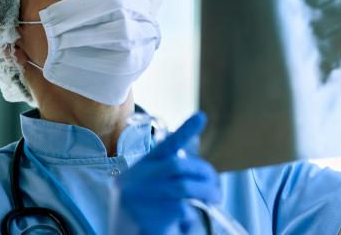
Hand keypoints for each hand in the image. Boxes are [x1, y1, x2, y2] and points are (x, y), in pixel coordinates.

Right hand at [114, 112, 220, 233]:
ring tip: (213, 200)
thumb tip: (202, 173)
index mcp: (141, 167)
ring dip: (204, 193)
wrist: (123, 233)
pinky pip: (179, 209)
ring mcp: (139, 196)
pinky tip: (188, 220)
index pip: (165, 145)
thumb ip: (168, 175)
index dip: (184, 130)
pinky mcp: (145, 215)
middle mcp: (137, 178)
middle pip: (177, 165)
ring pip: (183, 187)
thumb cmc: (143, 209)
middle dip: (202, 173)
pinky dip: (190, 213)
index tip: (201, 117)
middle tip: (216, 189)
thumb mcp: (150, 186)